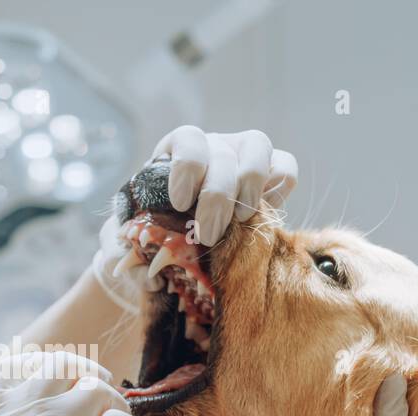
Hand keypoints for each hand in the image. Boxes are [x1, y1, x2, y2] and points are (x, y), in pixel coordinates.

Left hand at [89, 125, 297, 312]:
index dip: (187, 168)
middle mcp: (212, 144)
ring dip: (250, 188)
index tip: (179, 202)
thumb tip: (151, 274)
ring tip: (239, 220)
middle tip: (209, 234)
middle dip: (217, 197)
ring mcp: (242, 153)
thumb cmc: (151, 234)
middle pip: (223, 154)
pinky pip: (285, 168)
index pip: (188, 139)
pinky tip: (262, 214)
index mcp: (176, 150)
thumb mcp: (132, 239)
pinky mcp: (269, 171)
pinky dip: (278, 190)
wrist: (180, 238)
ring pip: (258, 146)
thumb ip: (132, 253)